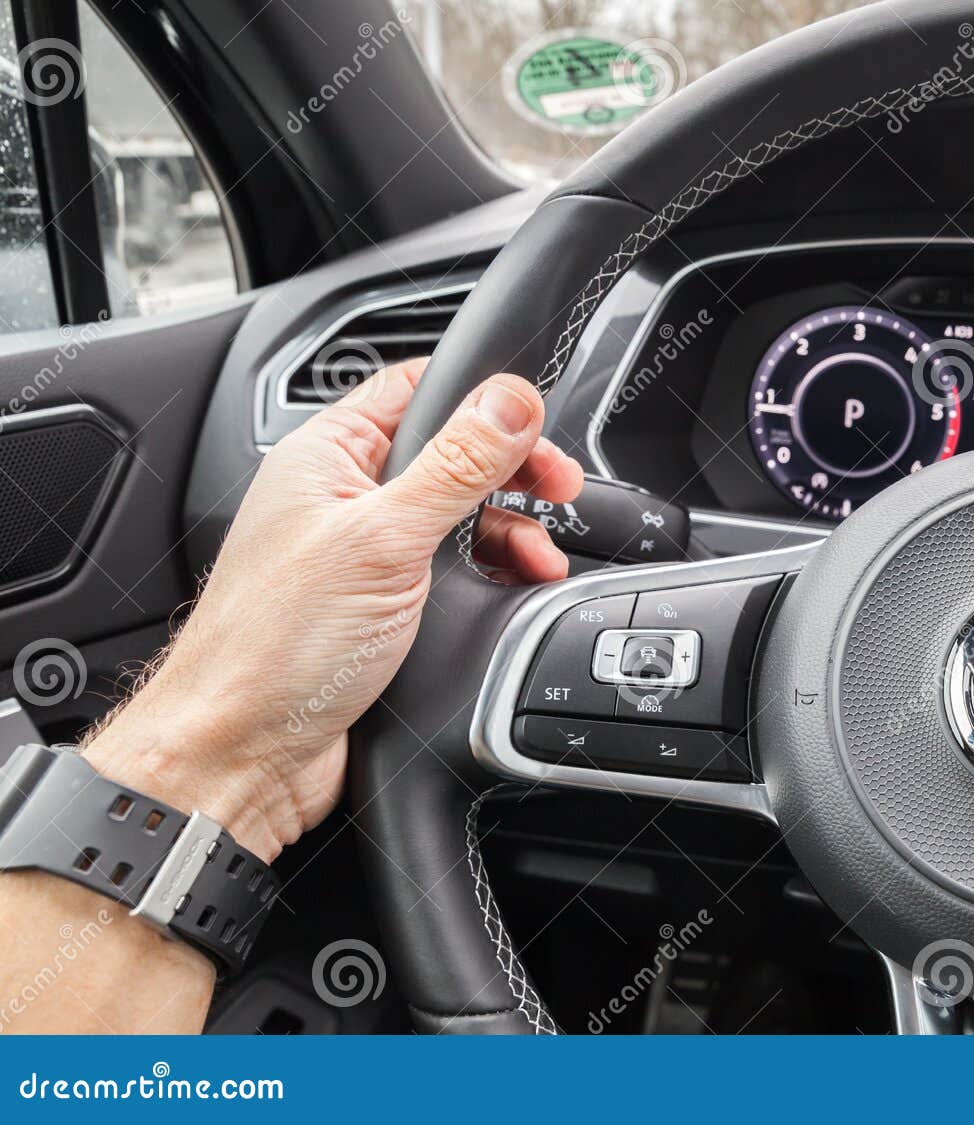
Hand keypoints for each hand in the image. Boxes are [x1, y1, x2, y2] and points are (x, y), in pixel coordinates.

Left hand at [82, 360, 582, 860]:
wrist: (243, 757)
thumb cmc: (275, 649)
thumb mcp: (384, 540)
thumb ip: (455, 467)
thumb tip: (510, 403)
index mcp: (325, 456)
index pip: (415, 388)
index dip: (482, 399)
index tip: (537, 426)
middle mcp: (341, 498)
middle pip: (449, 454)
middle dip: (511, 472)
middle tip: (558, 491)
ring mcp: (361, 555)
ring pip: (457, 518)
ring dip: (508, 532)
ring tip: (540, 558)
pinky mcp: (380, 609)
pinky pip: (450, 573)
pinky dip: (491, 578)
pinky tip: (513, 591)